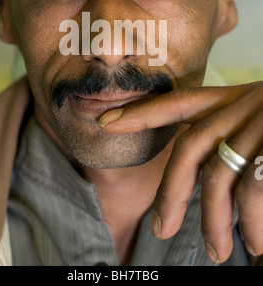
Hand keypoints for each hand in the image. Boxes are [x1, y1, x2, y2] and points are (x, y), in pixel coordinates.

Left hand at [98, 82, 262, 263]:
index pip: (180, 102)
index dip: (142, 113)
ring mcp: (260, 124)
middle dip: (170, 191)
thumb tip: (216, 175)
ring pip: (218, 176)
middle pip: (190, 147)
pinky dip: (251, 222)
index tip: (105, 122)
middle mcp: (243, 106)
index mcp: (234, 100)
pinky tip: (254, 244)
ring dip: (213, 221)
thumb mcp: (262, 124)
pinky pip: (253, 190)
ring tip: (215, 252)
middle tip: (160, 229)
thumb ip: (234, 140)